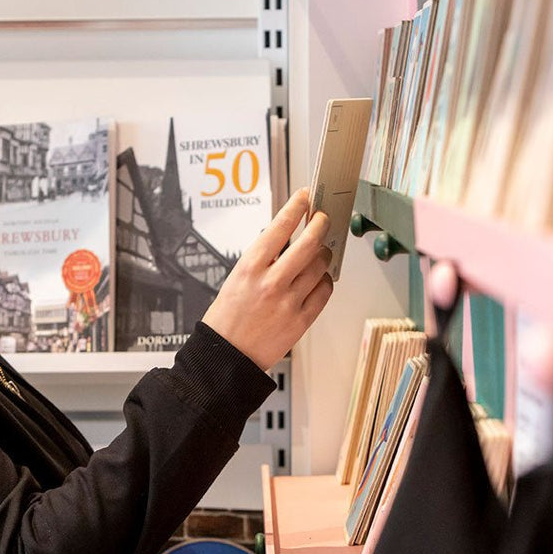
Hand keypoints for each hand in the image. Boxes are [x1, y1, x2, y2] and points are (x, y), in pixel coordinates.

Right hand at [202, 188, 333, 370]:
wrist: (226, 357)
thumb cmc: (227, 318)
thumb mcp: (237, 278)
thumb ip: (264, 259)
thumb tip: (291, 237)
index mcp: (249, 268)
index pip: (279, 227)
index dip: (296, 207)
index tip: (305, 196)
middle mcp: (271, 282)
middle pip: (308, 243)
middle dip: (320, 225)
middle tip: (322, 218)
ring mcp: (288, 302)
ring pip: (320, 265)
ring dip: (324, 254)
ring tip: (321, 251)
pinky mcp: (301, 320)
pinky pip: (325, 291)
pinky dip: (326, 281)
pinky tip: (321, 278)